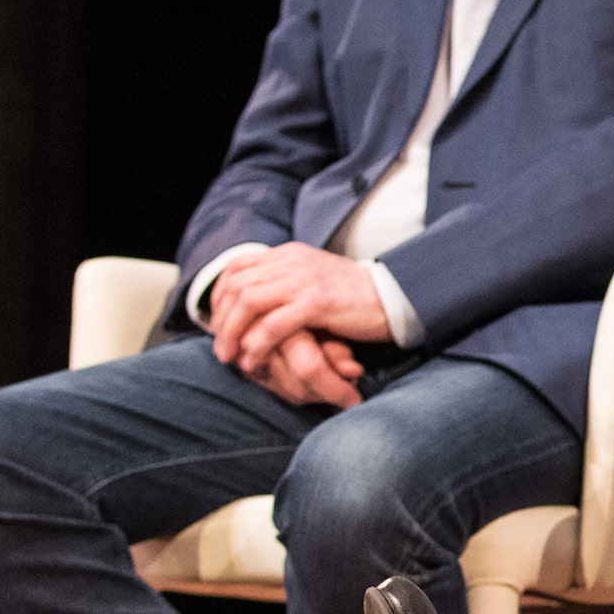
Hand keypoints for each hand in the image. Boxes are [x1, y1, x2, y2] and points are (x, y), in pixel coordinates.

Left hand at [209, 242, 386, 407]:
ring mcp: (304, 281)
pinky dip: (257, 344)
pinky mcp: (317, 303)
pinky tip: (255, 360)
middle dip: (221, 320)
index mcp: (289, 254)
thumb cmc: (356, 297)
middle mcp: (292, 262)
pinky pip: (272, 325)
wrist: (395, 297)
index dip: (219, 296)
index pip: (236, 267)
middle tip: (221, 349)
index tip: (219, 323)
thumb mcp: (315, 280)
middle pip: (236, 285)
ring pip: (248, 303)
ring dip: (232, 333)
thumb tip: (255, 305)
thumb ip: (287, 284)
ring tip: (231, 358)